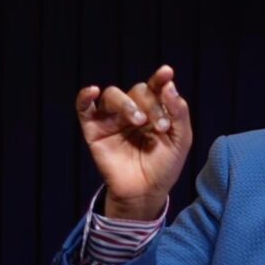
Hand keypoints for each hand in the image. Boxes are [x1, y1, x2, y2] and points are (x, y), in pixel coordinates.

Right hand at [76, 65, 191, 219]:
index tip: (166, 73)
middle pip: (138, 91)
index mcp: (155, 110)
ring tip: (138, 121)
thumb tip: (169, 85)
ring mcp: (112, 119)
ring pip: (113, 95)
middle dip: (151, 105)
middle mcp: (133, 110)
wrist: (146, 192)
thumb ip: (178, 113)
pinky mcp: (94, 130)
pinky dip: (84, 97)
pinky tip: (91, 91)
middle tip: (160, 126)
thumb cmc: (164, 166)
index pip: (156, 88)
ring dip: (126, 104)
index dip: (160, 79)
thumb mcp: (180, 140)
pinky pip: (83, 108)